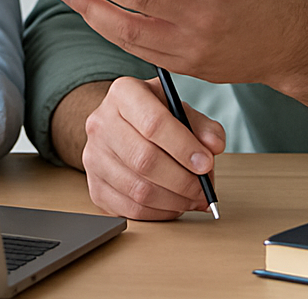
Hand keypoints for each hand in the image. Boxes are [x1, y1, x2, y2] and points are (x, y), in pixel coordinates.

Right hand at [75, 76, 225, 219]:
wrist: (122, 127)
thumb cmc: (155, 117)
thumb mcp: (181, 110)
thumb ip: (203, 126)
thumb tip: (214, 146)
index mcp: (123, 93)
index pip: (154, 122)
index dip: (184, 147)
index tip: (206, 163)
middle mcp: (101, 123)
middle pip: (144, 159)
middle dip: (183, 180)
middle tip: (204, 189)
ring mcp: (93, 157)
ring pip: (138, 190)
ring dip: (174, 200)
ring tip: (193, 198)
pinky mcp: (94, 187)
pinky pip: (130, 210)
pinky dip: (159, 213)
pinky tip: (174, 205)